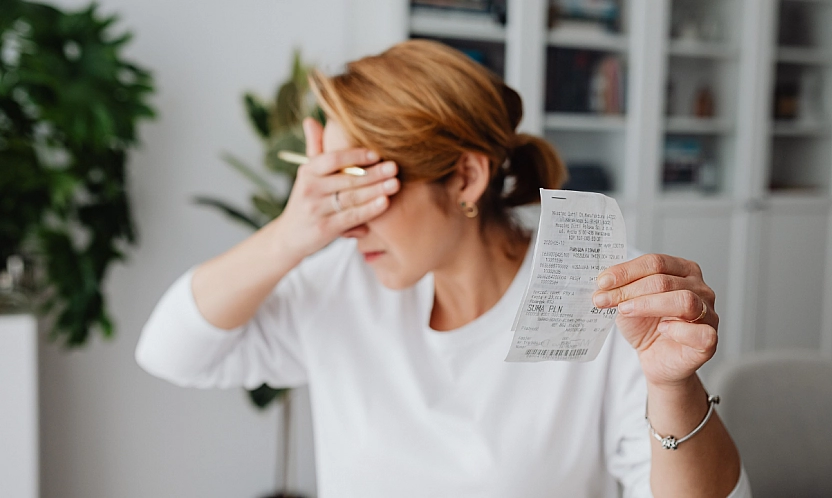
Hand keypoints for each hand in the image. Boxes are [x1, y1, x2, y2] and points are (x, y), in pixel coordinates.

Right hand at [277, 118, 399, 257]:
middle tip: (394, 167)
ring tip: (395, 184)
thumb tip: (310, 120)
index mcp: (307, 171)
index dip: (354, 155)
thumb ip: (314, 148)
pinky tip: (385, 203)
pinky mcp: (324, 229)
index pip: (331, 159)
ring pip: (351, 198)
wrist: (290, 236)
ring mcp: (316, 210)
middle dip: (373, 173)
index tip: (376, 154)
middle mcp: (309, 189)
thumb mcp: (307, 174)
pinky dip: (369, 210)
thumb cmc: (307, 200)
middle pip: (346, 179)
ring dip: (375, 190)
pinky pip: (351, 217)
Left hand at [592, 254, 718, 387]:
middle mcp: (701, 289)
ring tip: (625, 311)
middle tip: (603, 299)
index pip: (656, 263)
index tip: (602, 282)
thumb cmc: (646, 327)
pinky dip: (679, 329)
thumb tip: (603, 283)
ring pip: (684, 301)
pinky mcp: (709, 341)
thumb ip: (620, 289)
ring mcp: (709, 314)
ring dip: (648, 305)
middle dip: (630, 290)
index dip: (626, 271)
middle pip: (665, 281)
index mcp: (684, 271)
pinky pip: (700, 332)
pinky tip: (662, 329)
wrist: (655, 359)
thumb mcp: (628, 302)